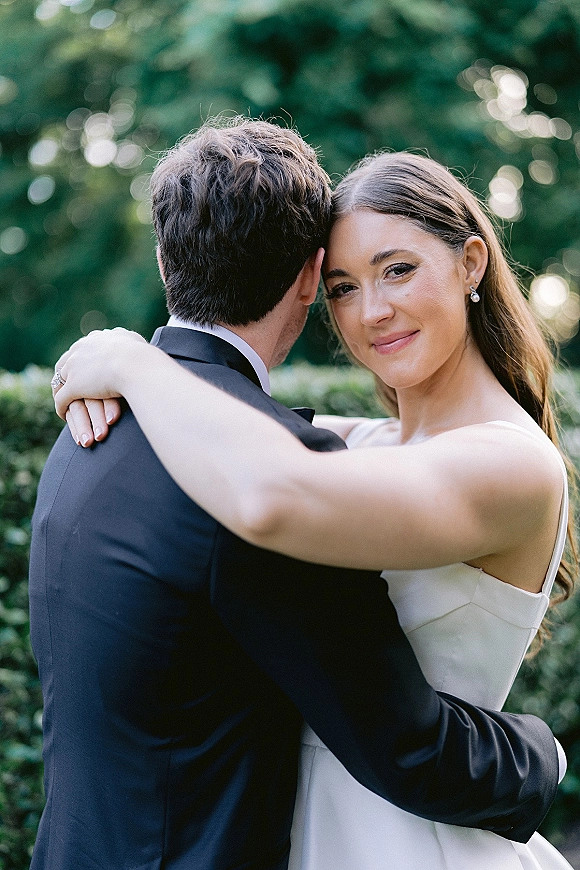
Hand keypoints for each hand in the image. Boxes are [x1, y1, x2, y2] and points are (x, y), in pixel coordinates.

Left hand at [51, 328, 147, 445]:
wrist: (136, 365)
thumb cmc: (143, 357)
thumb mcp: (135, 342)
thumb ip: (129, 342)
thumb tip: (134, 342)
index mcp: (96, 339)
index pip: (81, 349)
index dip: (81, 361)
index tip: (85, 371)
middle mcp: (81, 349)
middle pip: (67, 363)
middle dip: (68, 375)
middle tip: (69, 386)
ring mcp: (75, 368)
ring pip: (62, 382)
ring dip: (64, 393)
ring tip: (66, 403)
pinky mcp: (73, 387)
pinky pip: (62, 399)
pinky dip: (62, 408)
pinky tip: (63, 415)